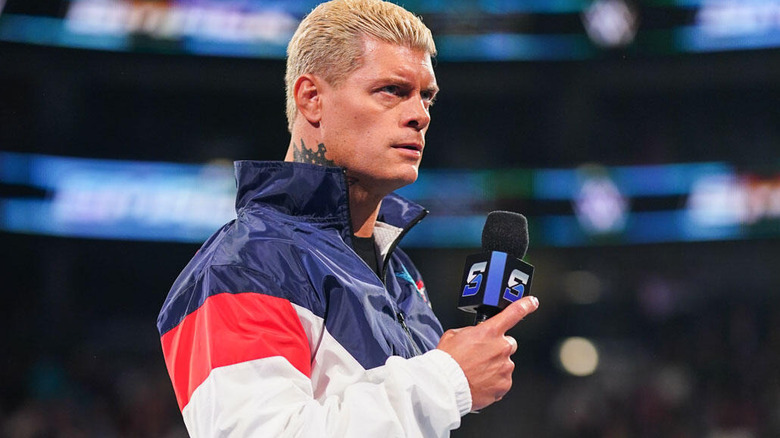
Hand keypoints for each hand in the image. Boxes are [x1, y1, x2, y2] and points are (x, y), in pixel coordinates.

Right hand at [436, 296, 538, 410]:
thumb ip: (470, 331)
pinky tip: (480, 381)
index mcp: (489, 331)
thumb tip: (475, 334)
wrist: (446, 385)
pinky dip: (494, 381)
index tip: (532, 302)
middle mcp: (501, 347)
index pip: (514, 313)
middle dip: (498, 347)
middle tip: (482, 356)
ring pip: (505, 363)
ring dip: (495, 366)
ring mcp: (505, 367)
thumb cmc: (448, 361)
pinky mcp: (505, 384)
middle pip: (509, 343)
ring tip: (477, 371)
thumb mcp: (454, 335)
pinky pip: (503, 380)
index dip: (526, 305)